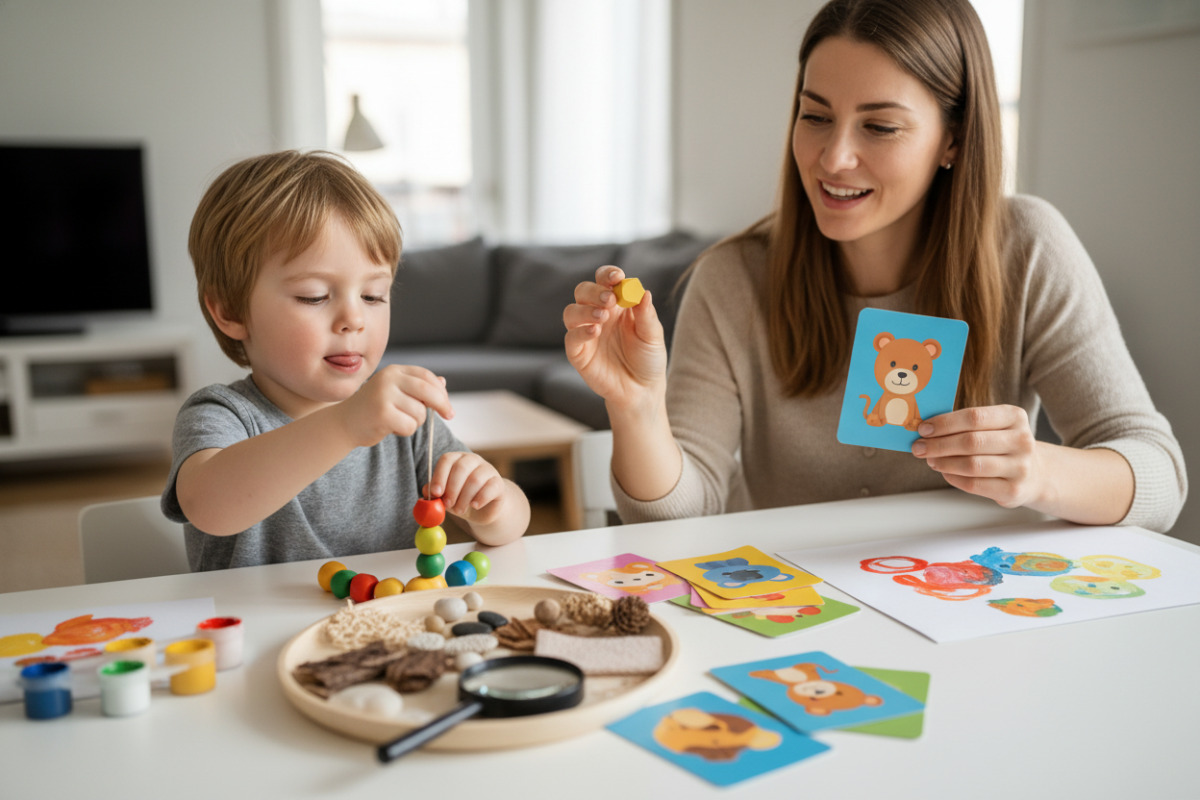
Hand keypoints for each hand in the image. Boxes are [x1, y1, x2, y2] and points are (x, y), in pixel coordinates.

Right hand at [334, 364, 452, 448]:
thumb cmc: (374, 408)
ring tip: (399, 421)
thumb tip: (443, 382)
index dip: (442, 391)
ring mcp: (384, 395)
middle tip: (449, 415)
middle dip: (442, 404)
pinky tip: (392, 428)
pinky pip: (410, 425)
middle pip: (428, 391)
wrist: (344, 423)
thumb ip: (417, 387)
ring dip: (416, 422)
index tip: (448, 405)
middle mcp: (388, 379)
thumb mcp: (396, 392)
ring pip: (420, 412)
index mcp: (394, 371)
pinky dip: (406, 431)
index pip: (426, 377)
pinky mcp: (382, 414)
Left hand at [426, 452, 506, 524]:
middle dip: (452, 488)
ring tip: (460, 509)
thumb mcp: (444, 497)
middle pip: (461, 468)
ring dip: (464, 498)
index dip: (439, 476)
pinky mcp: (498, 482)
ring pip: (475, 479)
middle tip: (447, 504)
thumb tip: (426, 492)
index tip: (435, 493)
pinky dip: (480, 498)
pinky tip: (475, 505)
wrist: (483, 509)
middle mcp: (472, 460)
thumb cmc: (460, 499)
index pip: (447, 460)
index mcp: (456, 459)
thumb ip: (434, 493)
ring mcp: (488, 469)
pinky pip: (490, 488)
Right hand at [562, 265, 667, 413]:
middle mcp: (597, 314)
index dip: (608, 274)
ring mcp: (585, 333)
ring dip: (585, 310)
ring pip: (571, 312)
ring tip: (603, 317)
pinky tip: (595, 332)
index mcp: (616, 304)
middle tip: (610, 299)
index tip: (617, 276)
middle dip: (595, 291)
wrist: (642, 390)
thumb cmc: (648, 358)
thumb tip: (643, 291)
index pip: (605, 280)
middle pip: (583, 291)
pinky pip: (571, 338)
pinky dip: (580, 332)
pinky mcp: (578, 353)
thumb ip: (646, 314)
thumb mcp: (652, 335)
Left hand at [911, 405, 1043, 508]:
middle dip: (938, 445)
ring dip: (944, 462)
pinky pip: (974, 485)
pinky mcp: (1013, 490)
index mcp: (1014, 417)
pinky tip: (944, 472)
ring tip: (930, 460)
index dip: (944, 423)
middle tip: (918, 447)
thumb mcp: (993, 426)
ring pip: (972, 465)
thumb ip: (965, 424)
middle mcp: (1022, 440)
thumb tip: (925, 429)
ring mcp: (1020, 467)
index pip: (974, 417)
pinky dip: (953, 478)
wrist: (1035, 474)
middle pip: (971, 441)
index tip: (923, 428)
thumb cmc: (1002, 444)